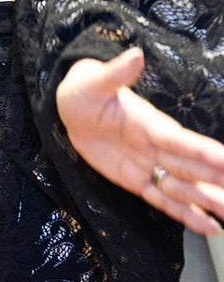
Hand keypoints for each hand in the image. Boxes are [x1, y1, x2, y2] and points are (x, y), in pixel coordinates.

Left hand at [57, 47, 223, 234]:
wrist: (71, 110)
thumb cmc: (84, 91)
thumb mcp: (93, 82)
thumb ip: (116, 73)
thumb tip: (135, 54)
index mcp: (151, 124)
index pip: (183, 142)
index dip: (206, 153)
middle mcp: (157, 147)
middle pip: (194, 169)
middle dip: (218, 180)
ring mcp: (149, 166)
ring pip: (184, 188)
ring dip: (209, 202)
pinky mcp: (136, 181)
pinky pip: (164, 202)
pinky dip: (186, 216)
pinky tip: (211, 227)